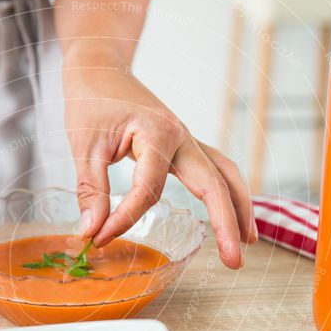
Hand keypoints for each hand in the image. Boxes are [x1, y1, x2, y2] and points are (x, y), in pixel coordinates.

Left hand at [63, 62, 256, 268]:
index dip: (123, 219)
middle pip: (214, 184)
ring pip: (224, 175)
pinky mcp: (183, 145)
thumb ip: (91, 190)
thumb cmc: (90, 101)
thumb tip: (91, 232)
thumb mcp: (83, 146)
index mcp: (157, 133)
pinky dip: (227, 193)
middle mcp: (181, 136)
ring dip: (239, 208)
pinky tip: (231, 216)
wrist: (98, 67)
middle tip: (233, 263)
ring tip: (248, 244)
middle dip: (225, 224)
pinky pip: (214, 170)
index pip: (148, 191)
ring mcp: (187, 139)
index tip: (98, 238)